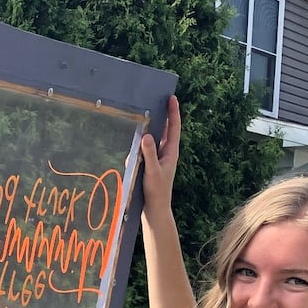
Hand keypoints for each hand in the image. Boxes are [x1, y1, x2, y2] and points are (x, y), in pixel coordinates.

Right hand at [138, 95, 180, 216]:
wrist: (155, 210)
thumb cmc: (157, 192)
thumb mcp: (152, 171)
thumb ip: (149, 154)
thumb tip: (146, 135)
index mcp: (171, 152)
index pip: (173, 128)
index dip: (173, 112)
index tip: (172, 98)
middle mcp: (166, 152)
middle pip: (164, 129)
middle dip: (161, 115)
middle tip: (156, 100)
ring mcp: (158, 158)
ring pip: (153, 139)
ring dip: (148, 130)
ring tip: (142, 118)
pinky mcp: (149, 164)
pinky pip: (143, 150)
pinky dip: (138, 146)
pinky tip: (133, 148)